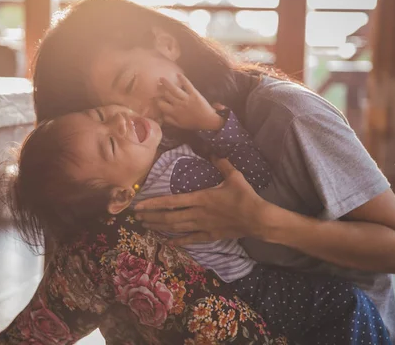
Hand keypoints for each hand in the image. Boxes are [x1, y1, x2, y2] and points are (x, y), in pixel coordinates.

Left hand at [133, 158, 270, 245]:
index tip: (139, 205)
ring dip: (160, 227)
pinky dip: (178, 241)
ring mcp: (202, 226)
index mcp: (200, 198)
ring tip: (147, 226)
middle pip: (169, 217)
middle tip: (137, 217)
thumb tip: (214, 151)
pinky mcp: (210, 235)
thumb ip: (222, 164)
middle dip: (151, 217)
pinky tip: (168, 243)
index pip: (171, 201)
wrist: (257, 218)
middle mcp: (197, 213)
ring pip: (176, 228)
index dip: (153, 203)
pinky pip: (190, 239)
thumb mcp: (234, 176)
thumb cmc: (245, 196)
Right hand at [157, 74, 223, 129]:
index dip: (157, 100)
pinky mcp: (194, 93)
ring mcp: (186, 98)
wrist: (208, 121)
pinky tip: (178, 74)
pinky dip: (183, 79)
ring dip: (167, 83)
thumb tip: (161, 116)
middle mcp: (179, 104)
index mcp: (174, 112)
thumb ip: (169, 120)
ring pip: (174, 89)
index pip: (162, 105)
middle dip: (160, 89)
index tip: (153, 97)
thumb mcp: (179, 125)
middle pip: (167, 95)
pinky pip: (187, 85)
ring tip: (161, 78)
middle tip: (156, 84)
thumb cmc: (193, 123)